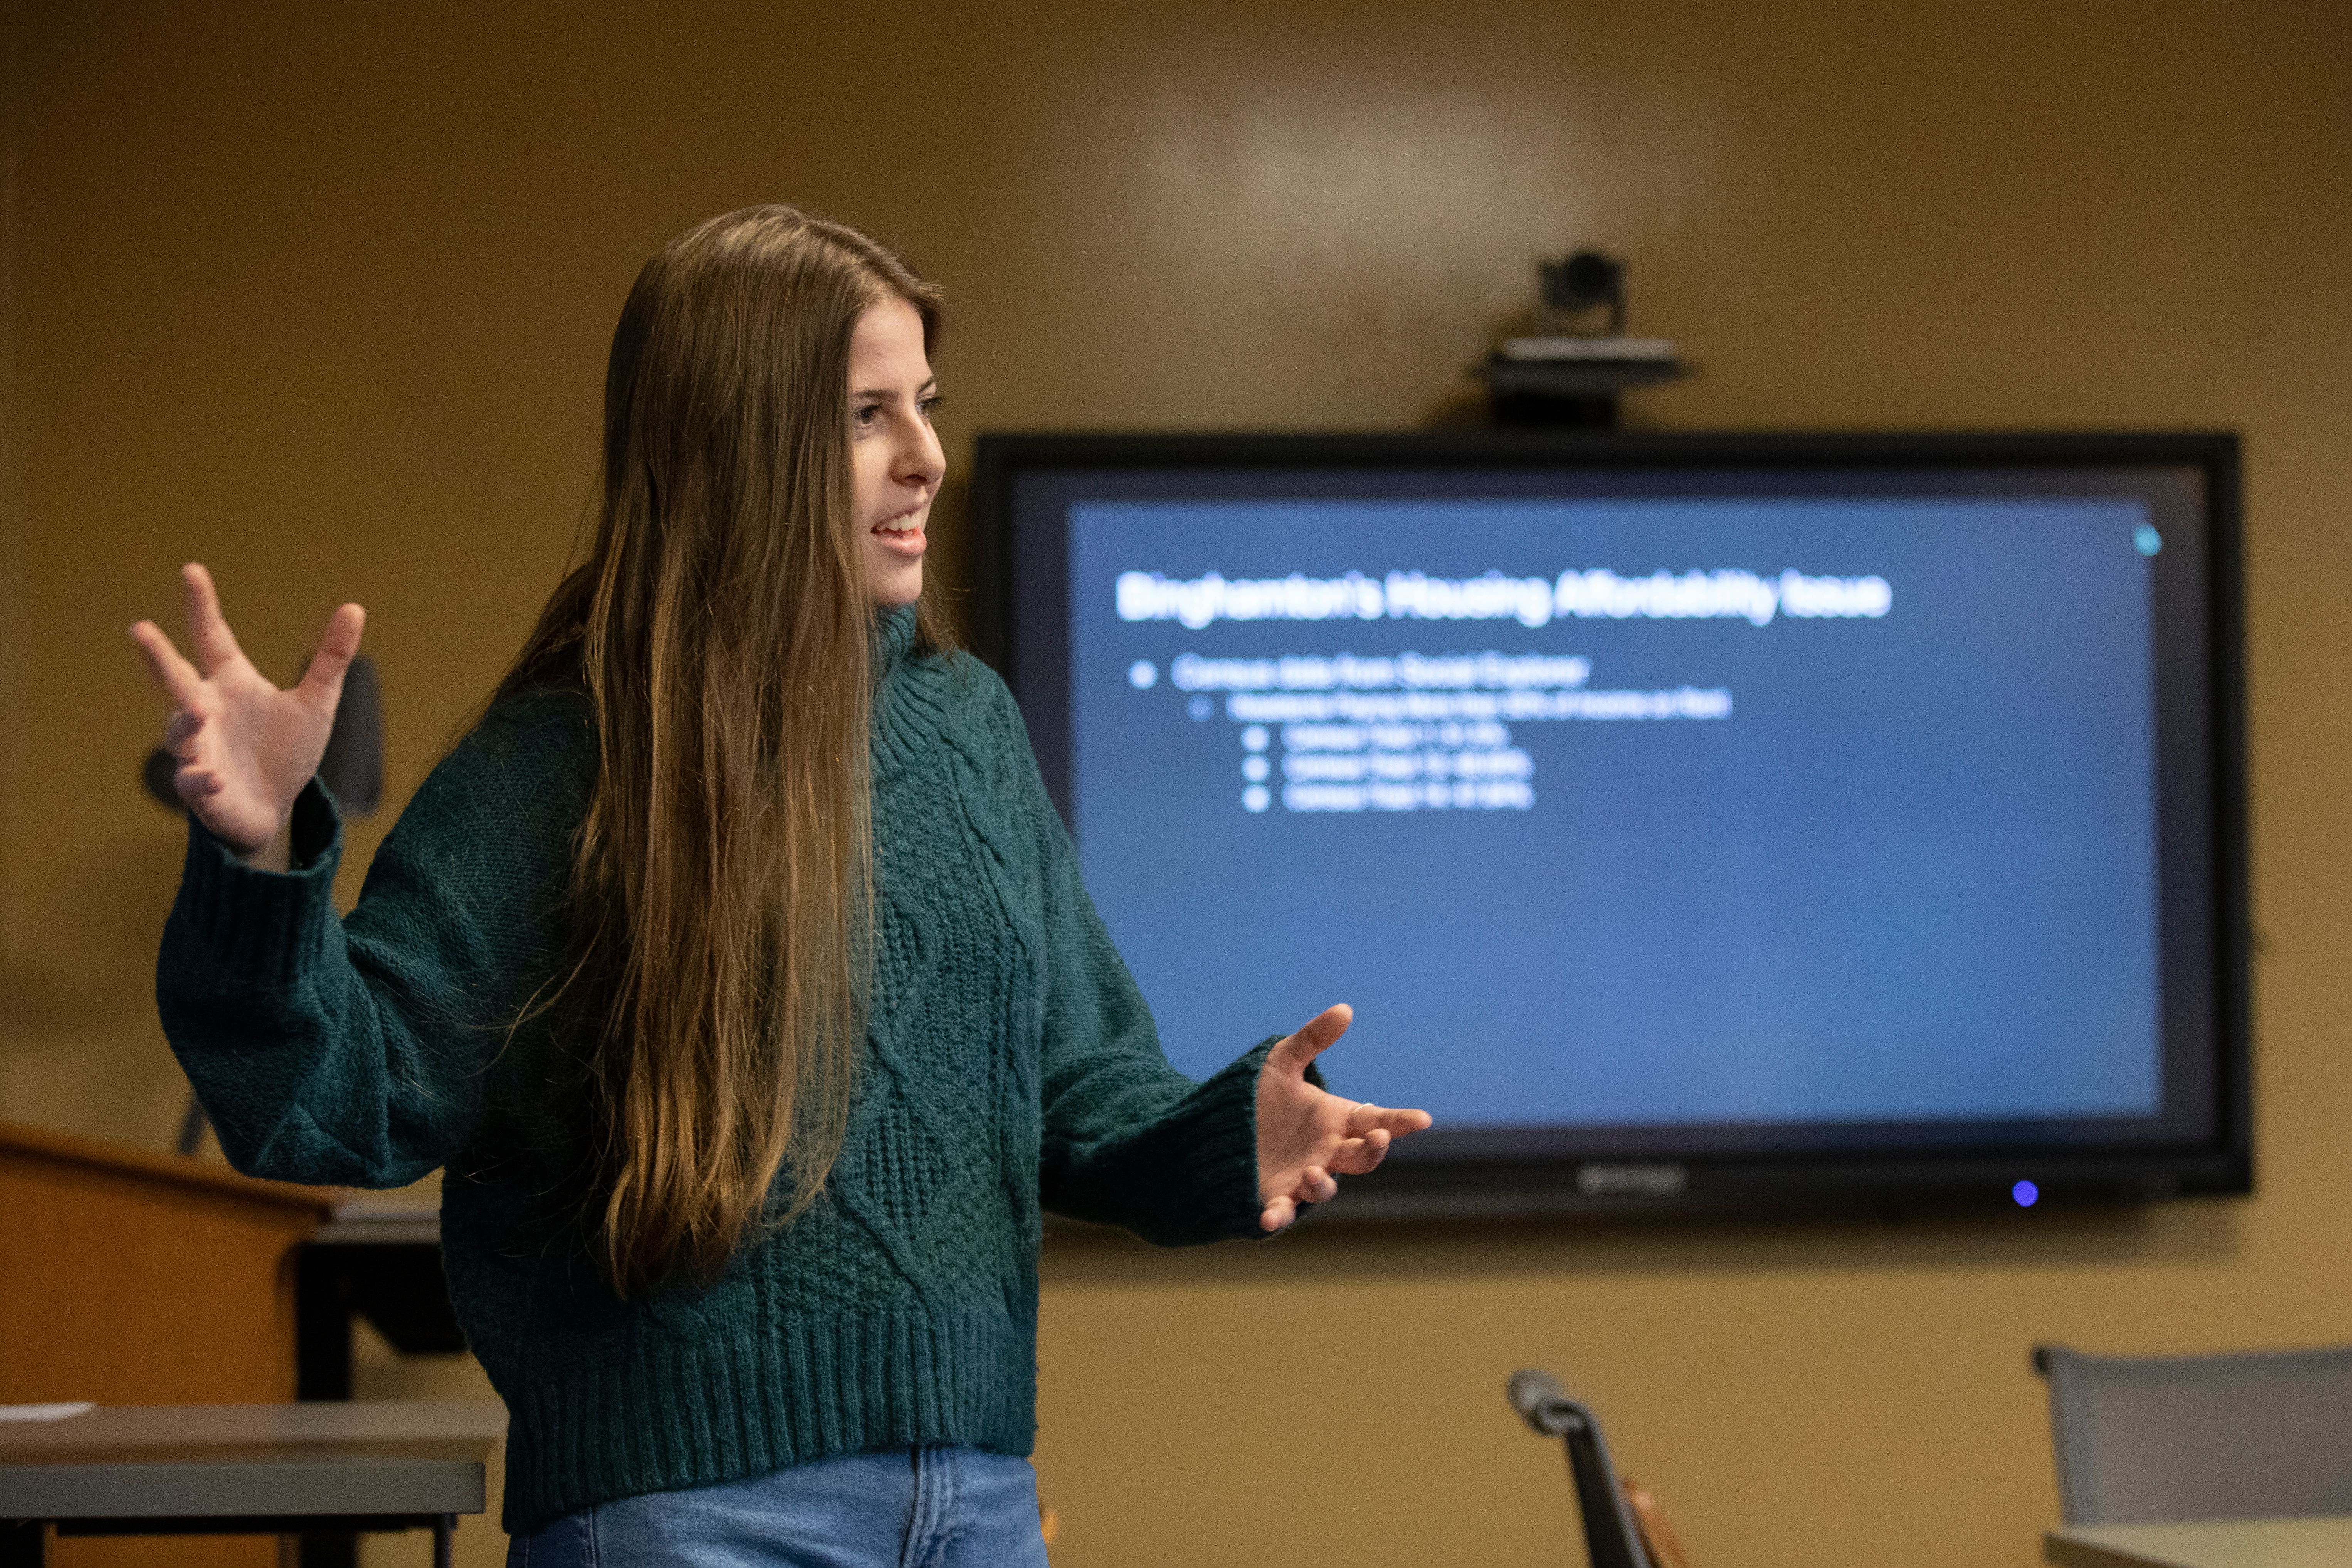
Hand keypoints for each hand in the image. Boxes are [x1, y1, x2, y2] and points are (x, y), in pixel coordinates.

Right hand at [129, 563, 364, 867]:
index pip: (211, 636)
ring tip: (196, 709)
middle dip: (156, 655)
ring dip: (184, 720)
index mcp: (230, 682)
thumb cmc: (286, 750)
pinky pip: (193, 780)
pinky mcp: (201, 786)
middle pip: (174, 676)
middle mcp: (204, 709)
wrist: (273, 806)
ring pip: (179, 729)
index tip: (191, 570)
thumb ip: (331, 659)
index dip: (201, 605)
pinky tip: (215, 778)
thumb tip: (354, 607)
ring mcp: (197, 747)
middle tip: (140, 629)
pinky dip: (201, 778)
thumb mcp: (316, 703)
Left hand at [1255, 1003, 1431, 1230]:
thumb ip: (1312, 1039)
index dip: (1401, 1121)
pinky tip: (1268, 1217)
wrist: (1220, 1125)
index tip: (1422, 1119)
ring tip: (1312, 1173)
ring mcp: (1303, 1176)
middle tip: (1376, 1137)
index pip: (1376, 1120)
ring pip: (1326, 1188)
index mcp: (1335, 1120)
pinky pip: (1282, 1211)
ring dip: (1324, 1184)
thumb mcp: (1281, 1061)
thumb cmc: (1259, 1095)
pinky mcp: (1275, 1195)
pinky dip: (1278, 1215)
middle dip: (1374, 1150)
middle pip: (1362, 1158)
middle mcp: (1326, 1152)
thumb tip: (1344, 1009)